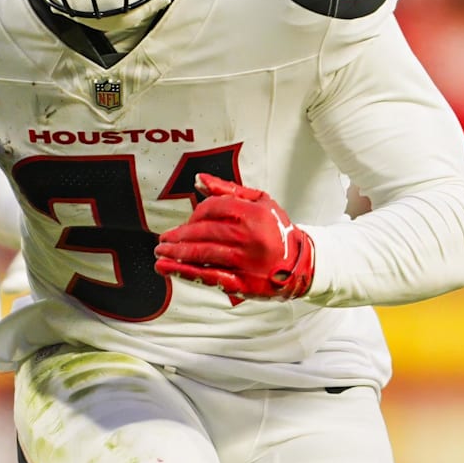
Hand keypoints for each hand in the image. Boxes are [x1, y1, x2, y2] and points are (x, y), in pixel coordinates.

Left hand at [153, 174, 313, 299]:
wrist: (303, 264)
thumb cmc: (276, 230)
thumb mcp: (260, 202)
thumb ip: (228, 190)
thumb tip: (198, 179)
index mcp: (254, 214)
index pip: (212, 209)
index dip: (194, 215)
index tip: (186, 222)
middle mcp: (250, 238)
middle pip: (203, 232)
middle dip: (178, 235)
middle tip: (163, 239)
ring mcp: (247, 262)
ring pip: (202, 254)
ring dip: (175, 252)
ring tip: (160, 252)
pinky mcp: (244, 283)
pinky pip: (208, 276)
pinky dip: (184, 272)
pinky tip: (166, 267)